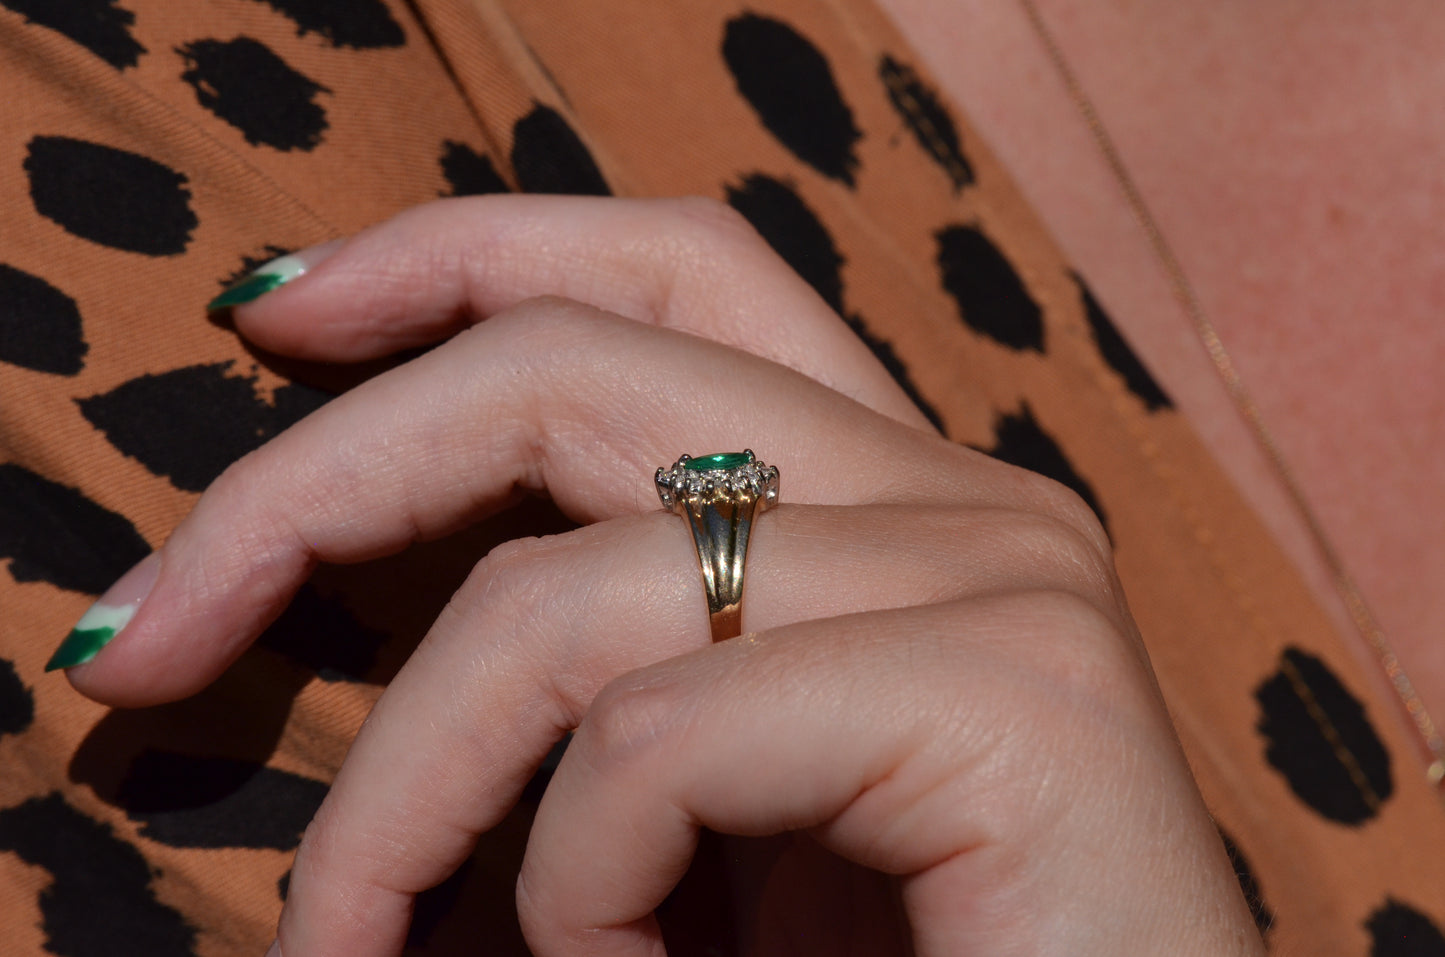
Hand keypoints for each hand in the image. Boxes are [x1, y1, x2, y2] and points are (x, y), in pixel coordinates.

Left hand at [63, 196, 1263, 955]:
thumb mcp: (692, 789)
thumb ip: (571, 656)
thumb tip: (307, 597)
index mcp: (889, 484)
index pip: (665, 271)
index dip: (455, 255)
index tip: (272, 315)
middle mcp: (959, 492)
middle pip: (573, 366)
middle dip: (320, 480)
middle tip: (148, 638)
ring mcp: (999, 580)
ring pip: (571, 590)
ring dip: (399, 789)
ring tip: (346, 945)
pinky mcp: (1020, 702)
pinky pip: (667, 739)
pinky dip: (567, 886)